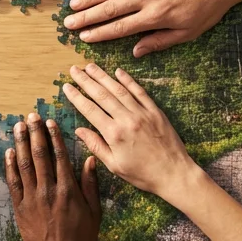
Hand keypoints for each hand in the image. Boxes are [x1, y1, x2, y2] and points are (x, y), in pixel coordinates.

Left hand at [5, 114, 100, 240]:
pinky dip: (10, 167)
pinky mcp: (20, 209)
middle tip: (31, 116)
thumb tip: (90, 160)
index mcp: (68, 190)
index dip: (53, 137)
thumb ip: (90, 185)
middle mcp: (49, 191)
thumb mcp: (94, 212)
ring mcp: (32, 200)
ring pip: (24, 166)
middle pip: (40, 156)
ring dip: (21, 144)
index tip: (49, 122)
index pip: (59, 156)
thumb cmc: (81, 240)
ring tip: (18, 127)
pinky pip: (13, 184)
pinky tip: (8, 153)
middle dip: (35, 134)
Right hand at [62, 63, 204, 204]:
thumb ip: (96, 145)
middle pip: (102, 95)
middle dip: (86, 80)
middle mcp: (127, 119)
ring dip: (103, 76)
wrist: (174, 173)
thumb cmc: (143, 174)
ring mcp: (142, 113)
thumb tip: (79, 131)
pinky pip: (139, 92)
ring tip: (90, 66)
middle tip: (74, 69)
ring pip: (119, 90)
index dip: (76, 97)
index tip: (66, 86)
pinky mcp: (155, 111)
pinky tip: (118, 72)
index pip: (90, 110)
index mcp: (114, 134)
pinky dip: (128, 80)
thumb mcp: (115, 165)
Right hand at [64, 0, 241, 56]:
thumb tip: (135, 52)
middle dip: (87, 17)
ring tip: (73, 4)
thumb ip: (159, 42)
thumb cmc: (207, 8)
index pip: (121, 27)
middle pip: (111, 9)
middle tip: (68, 23)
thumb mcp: (187, 32)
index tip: (84, 38)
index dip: (100, 33)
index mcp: (156, 16)